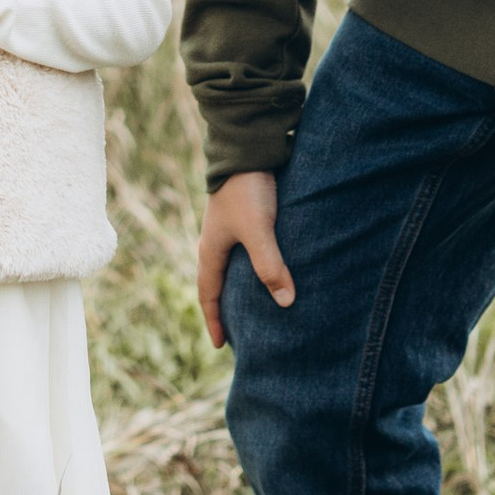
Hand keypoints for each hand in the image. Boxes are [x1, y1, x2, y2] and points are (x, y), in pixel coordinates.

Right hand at [197, 169, 292, 344]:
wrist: (245, 148)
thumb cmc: (247, 191)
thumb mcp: (259, 231)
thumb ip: (270, 266)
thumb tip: (285, 303)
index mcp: (211, 250)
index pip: (209, 295)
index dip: (215, 321)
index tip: (221, 345)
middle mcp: (215, 241)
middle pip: (216, 283)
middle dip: (224, 308)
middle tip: (235, 332)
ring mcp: (228, 227)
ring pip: (229, 266)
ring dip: (237, 287)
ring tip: (252, 305)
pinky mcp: (243, 215)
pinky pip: (242, 251)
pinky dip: (249, 267)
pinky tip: (267, 269)